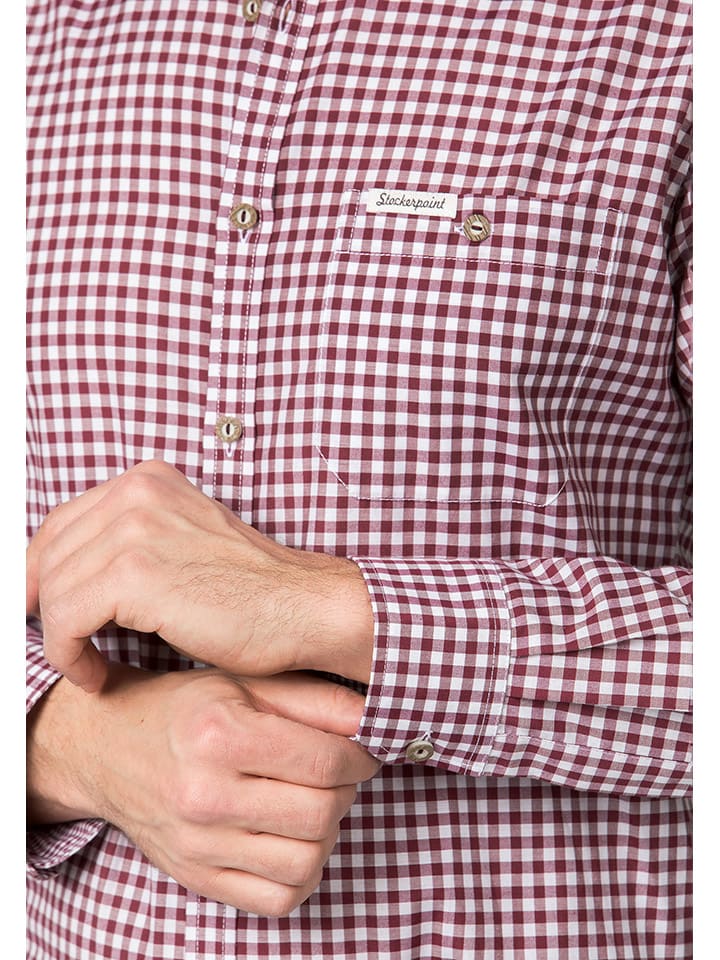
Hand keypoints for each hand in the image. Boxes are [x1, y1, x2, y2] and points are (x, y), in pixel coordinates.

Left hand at [26, 460, 374, 691]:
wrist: (301, 608)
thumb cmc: (250, 591)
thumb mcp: (181, 546)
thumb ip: (127, 545)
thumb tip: (60, 578)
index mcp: (147, 481)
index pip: (61, 524)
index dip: (42, 574)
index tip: (45, 613)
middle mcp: (137, 492)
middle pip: (48, 555)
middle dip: (45, 609)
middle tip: (66, 647)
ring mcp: (135, 528)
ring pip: (52, 591)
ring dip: (61, 639)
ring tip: (89, 665)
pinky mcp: (134, 574)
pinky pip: (64, 620)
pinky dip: (69, 656)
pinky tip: (95, 674)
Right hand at [27, 665, 379, 916]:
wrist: (107, 748)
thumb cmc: (182, 708)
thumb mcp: (244, 682)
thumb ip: (313, 699)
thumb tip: (372, 719)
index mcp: (218, 734)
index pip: (324, 762)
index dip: (360, 757)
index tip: (361, 751)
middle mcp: (204, 794)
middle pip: (320, 813)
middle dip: (346, 792)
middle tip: (339, 774)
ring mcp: (198, 845)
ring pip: (305, 861)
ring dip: (328, 833)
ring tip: (315, 804)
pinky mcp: (197, 878)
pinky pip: (277, 899)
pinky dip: (303, 873)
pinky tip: (294, 838)